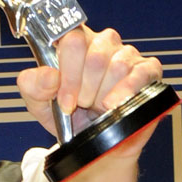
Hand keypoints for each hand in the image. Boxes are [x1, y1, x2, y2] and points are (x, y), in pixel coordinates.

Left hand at [16, 26, 164, 155]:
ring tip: (99, 106)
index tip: (65, 99)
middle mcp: (103, 43)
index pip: (72, 38)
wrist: (92, 143)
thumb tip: (50, 75)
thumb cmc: (69, 115)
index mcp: (74, 42)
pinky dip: (127, 92)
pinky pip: (141, 73)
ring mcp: (127, 55)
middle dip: (86, 90)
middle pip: (95, 55)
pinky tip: (115, 105)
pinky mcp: (148, 70)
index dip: (69, 72)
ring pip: (118, 66)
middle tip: (83, 104)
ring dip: (105, 95)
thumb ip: (33, 85)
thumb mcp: (39, 102)